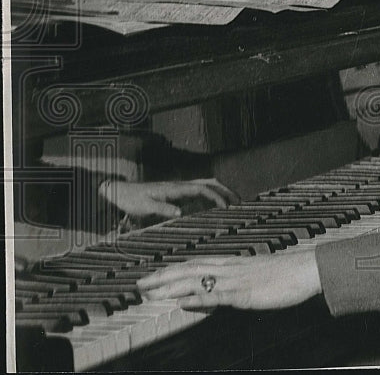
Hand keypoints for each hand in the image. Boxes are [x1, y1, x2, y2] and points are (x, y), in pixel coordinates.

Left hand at [100, 178, 238, 219]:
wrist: (120, 193)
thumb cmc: (132, 200)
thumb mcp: (145, 207)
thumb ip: (163, 209)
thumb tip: (181, 213)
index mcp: (176, 188)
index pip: (203, 189)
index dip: (217, 197)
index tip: (226, 208)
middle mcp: (181, 186)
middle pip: (210, 183)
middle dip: (227, 191)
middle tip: (240, 202)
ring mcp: (180, 189)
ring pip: (207, 185)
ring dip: (221, 192)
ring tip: (234, 202)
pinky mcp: (178, 194)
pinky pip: (200, 192)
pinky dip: (212, 196)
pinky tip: (216, 206)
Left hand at [137, 251, 321, 309]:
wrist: (308, 269)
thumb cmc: (286, 274)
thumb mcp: (255, 277)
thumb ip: (231, 284)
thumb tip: (208, 292)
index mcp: (233, 263)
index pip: (195, 264)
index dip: (171, 269)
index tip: (151, 276)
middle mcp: (230, 268)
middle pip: (189, 269)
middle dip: (162, 276)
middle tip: (139, 284)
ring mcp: (237, 280)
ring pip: (198, 280)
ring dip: (172, 286)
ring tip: (150, 292)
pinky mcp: (245, 293)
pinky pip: (218, 295)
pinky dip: (198, 298)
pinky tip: (183, 302)